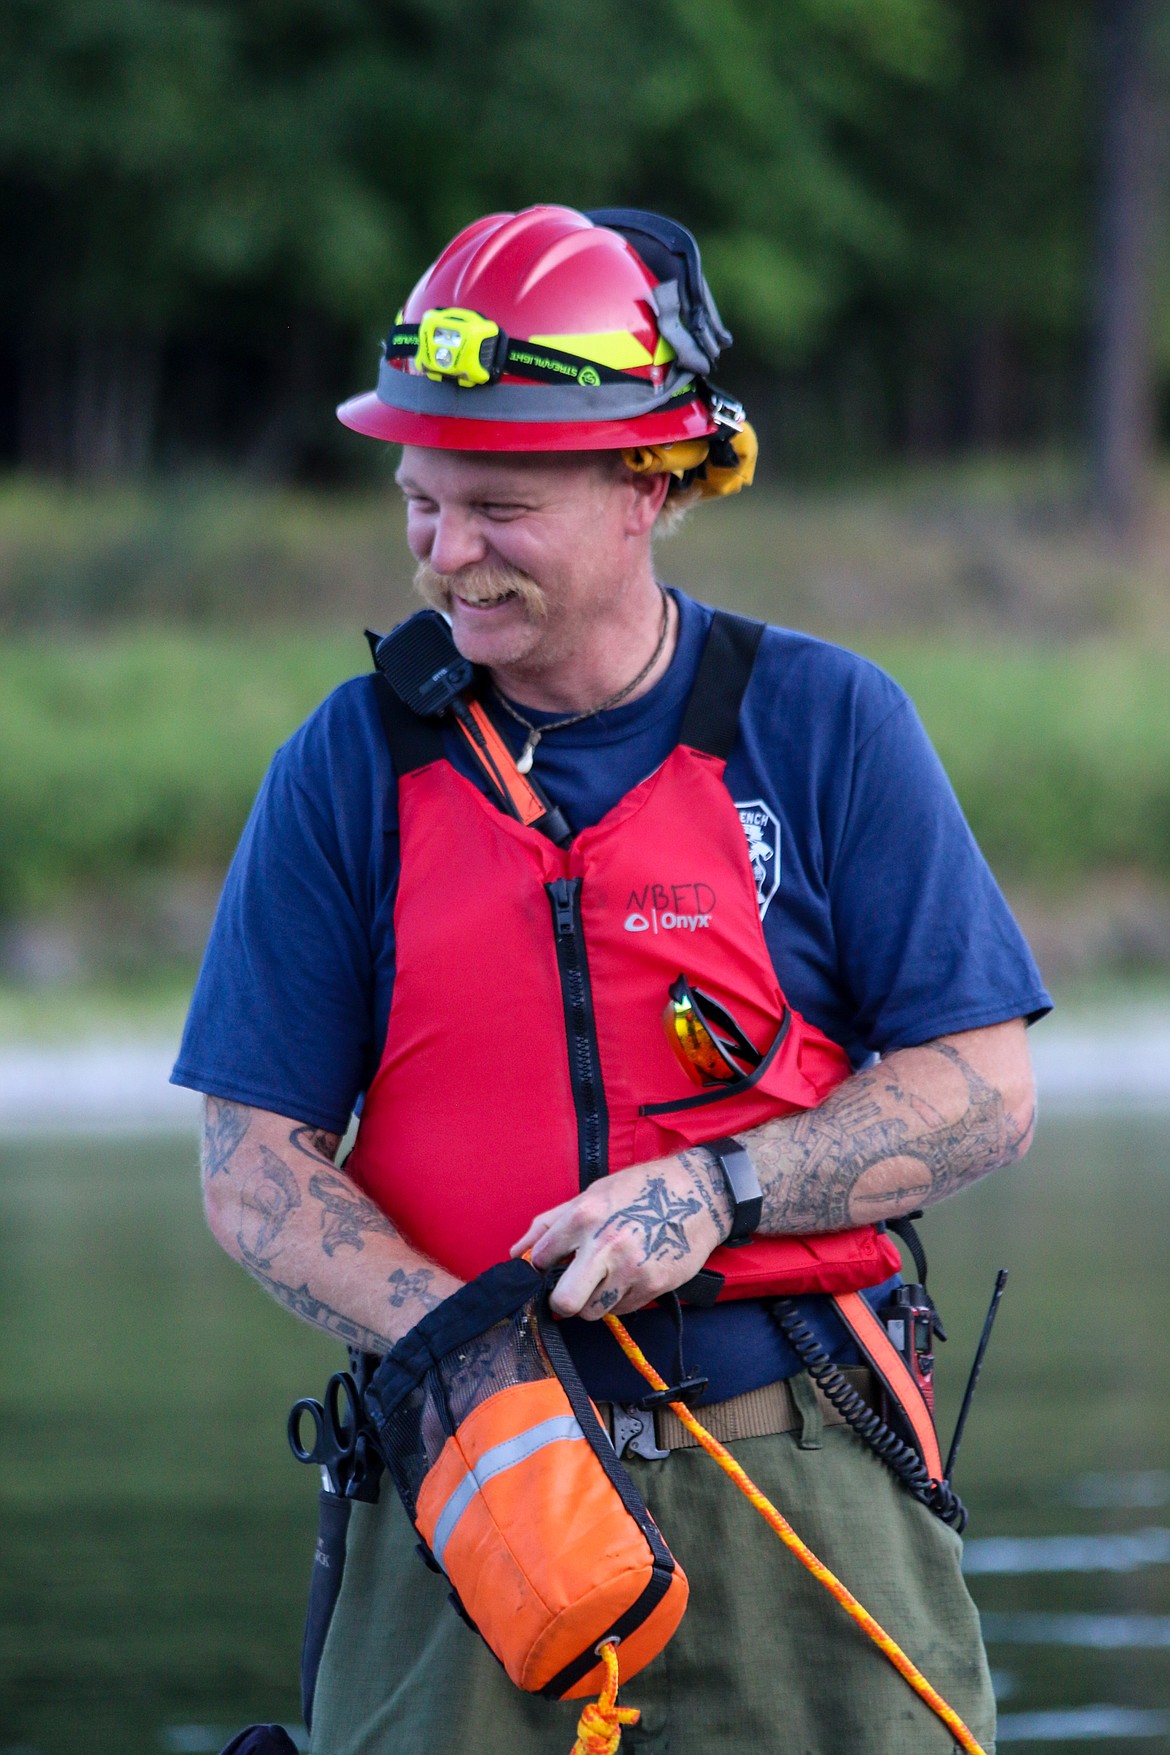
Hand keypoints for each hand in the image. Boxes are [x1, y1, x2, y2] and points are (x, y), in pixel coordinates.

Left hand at [511, 1149, 731, 1319]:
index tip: (550, 1267)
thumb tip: (517, 1252)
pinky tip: (629, 1276)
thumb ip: (550, 1223)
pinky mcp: (654, 1286)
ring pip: (592, 1312)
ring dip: (592, 1301)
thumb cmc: (640, 1190)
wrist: (699, 1195)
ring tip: (604, 1278)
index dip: (541, 1267)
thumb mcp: (593, 1194)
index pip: (542, 1260)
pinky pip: (621, 1310)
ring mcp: (632, 1269)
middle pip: (564, 1302)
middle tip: (569, 1289)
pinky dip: (619, 1300)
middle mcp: (606, 1245)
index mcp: (584, 1216)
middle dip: (561, 1301)